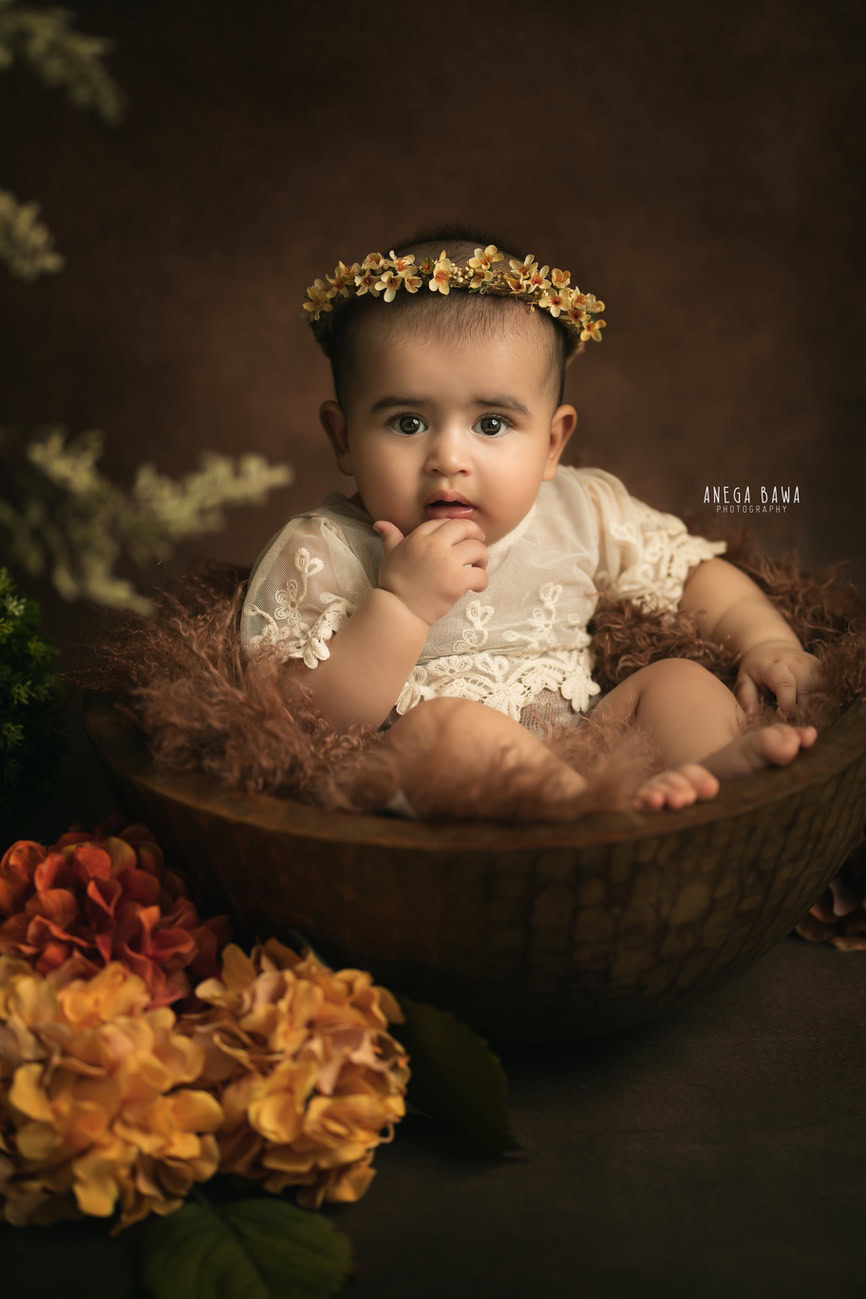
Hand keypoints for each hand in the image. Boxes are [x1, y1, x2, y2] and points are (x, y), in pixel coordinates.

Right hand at [372, 517, 488, 626]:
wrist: (399, 610)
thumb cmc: (394, 584)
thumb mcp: (390, 555)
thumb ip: (391, 537)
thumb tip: (380, 524)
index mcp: (419, 537)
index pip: (444, 522)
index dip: (455, 529)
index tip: (459, 538)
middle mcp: (434, 545)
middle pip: (465, 527)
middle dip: (476, 534)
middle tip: (477, 546)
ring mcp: (447, 562)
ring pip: (477, 549)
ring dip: (482, 558)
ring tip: (478, 568)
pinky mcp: (457, 581)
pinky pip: (481, 574)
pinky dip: (483, 581)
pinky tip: (476, 587)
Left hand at [734, 638, 820, 717]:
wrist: (771, 647)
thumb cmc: (756, 669)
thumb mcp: (745, 679)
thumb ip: (747, 698)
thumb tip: (751, 716)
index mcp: (775, 665)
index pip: (785, 683)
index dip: (787, 703)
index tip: (783, 718)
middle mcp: (797, 662)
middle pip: (809, 689)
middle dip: (804, 710)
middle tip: (796, 723)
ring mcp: (813, 664)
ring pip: (823, 690)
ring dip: (817, 708)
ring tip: (805, 718)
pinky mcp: (824, 668)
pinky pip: (829, 689)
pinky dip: (824, 702)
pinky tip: (815, 711)